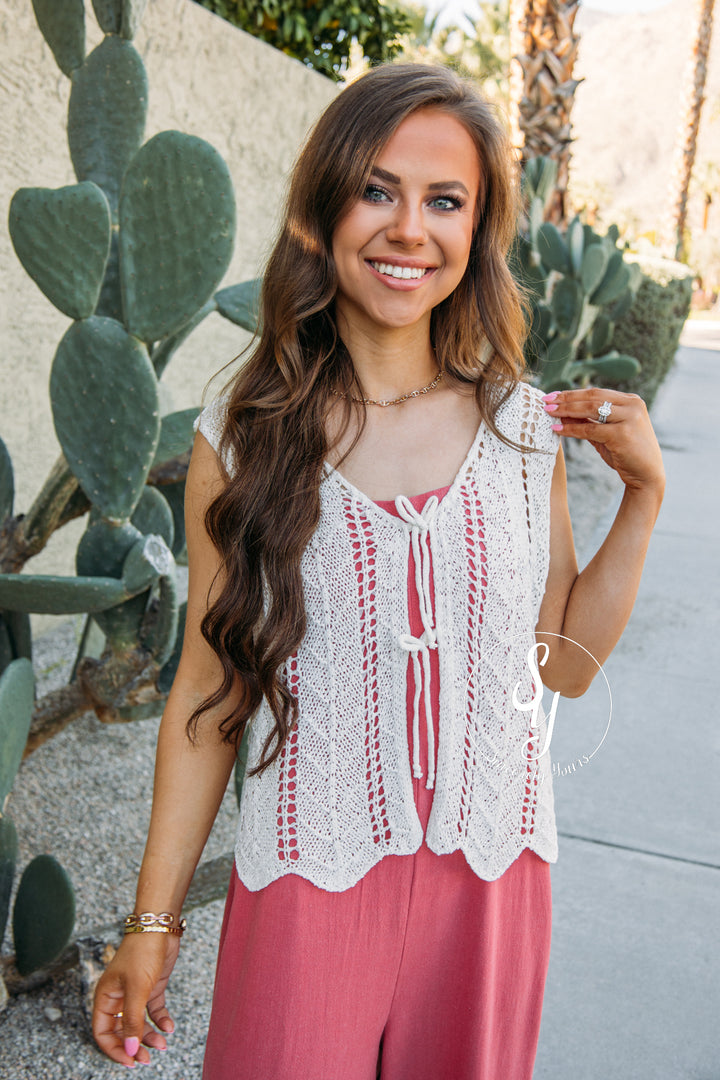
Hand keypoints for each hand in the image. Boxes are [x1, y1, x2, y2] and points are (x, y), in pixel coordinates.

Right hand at [92, 931, 180, 1067]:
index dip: (115, 1049)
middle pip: (122, 1031)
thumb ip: (132, 1021)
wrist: (160, 927)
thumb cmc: (142, 953)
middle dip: (134, 1045)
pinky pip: (153, 1010)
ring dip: (149, 1035)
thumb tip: (129, 1049)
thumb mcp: (137, 990)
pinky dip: (160, 1020)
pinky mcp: (151, 987)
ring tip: (163, 1044)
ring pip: (139, 1022)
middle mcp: (118, 997)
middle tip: (148, 1058)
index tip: (130, 1061)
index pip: (103, 1032)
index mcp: (105, 997)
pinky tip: (169, 1026)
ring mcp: (135, 993)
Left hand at [542, 387, 665, 495]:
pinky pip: (590, 429)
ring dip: (566, 410)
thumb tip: (561, 412)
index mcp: (631, 401)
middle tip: (545, 401)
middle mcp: (632, 405)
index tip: (552, 396)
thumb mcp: (605, 433)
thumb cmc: (626, 454)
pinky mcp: (623, 434)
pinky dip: (572, 429)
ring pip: (591, 409)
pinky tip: (558, 429)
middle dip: (566, 399)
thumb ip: (587, 421)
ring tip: (549, 412)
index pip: (596, 392)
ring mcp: (629, 418)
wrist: (647, 476)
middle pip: (592, 397)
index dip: (572, 393)